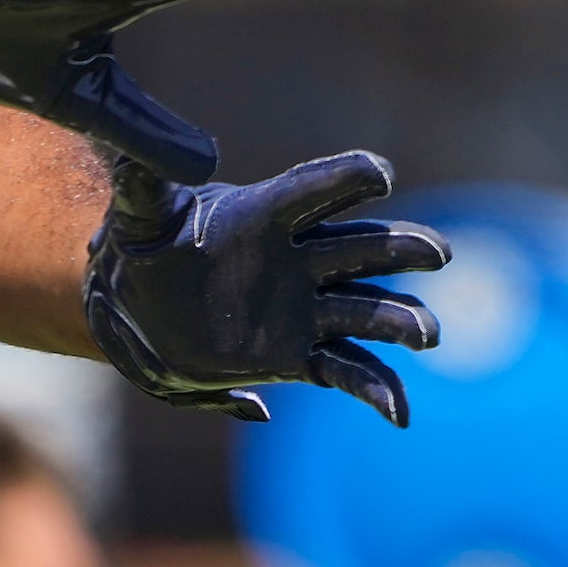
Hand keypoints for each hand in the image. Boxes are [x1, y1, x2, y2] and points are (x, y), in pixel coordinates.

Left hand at [84, 151, 448, 426]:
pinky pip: (347, 370)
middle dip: (400, 248)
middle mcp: (296, 258)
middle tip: (438, 255)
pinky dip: (377, 390)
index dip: (344, 179)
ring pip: (367, 310)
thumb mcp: (139, 215)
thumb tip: (129, 153)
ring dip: (401, 320)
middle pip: (361, 247)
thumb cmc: (145, 247)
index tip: (381, 174)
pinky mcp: (298, 355)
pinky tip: (400, 414)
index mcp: (264, 214)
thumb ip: (141, 183)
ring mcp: (303, 308)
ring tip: (426, 335)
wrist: (143, 306)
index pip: (312, 190)